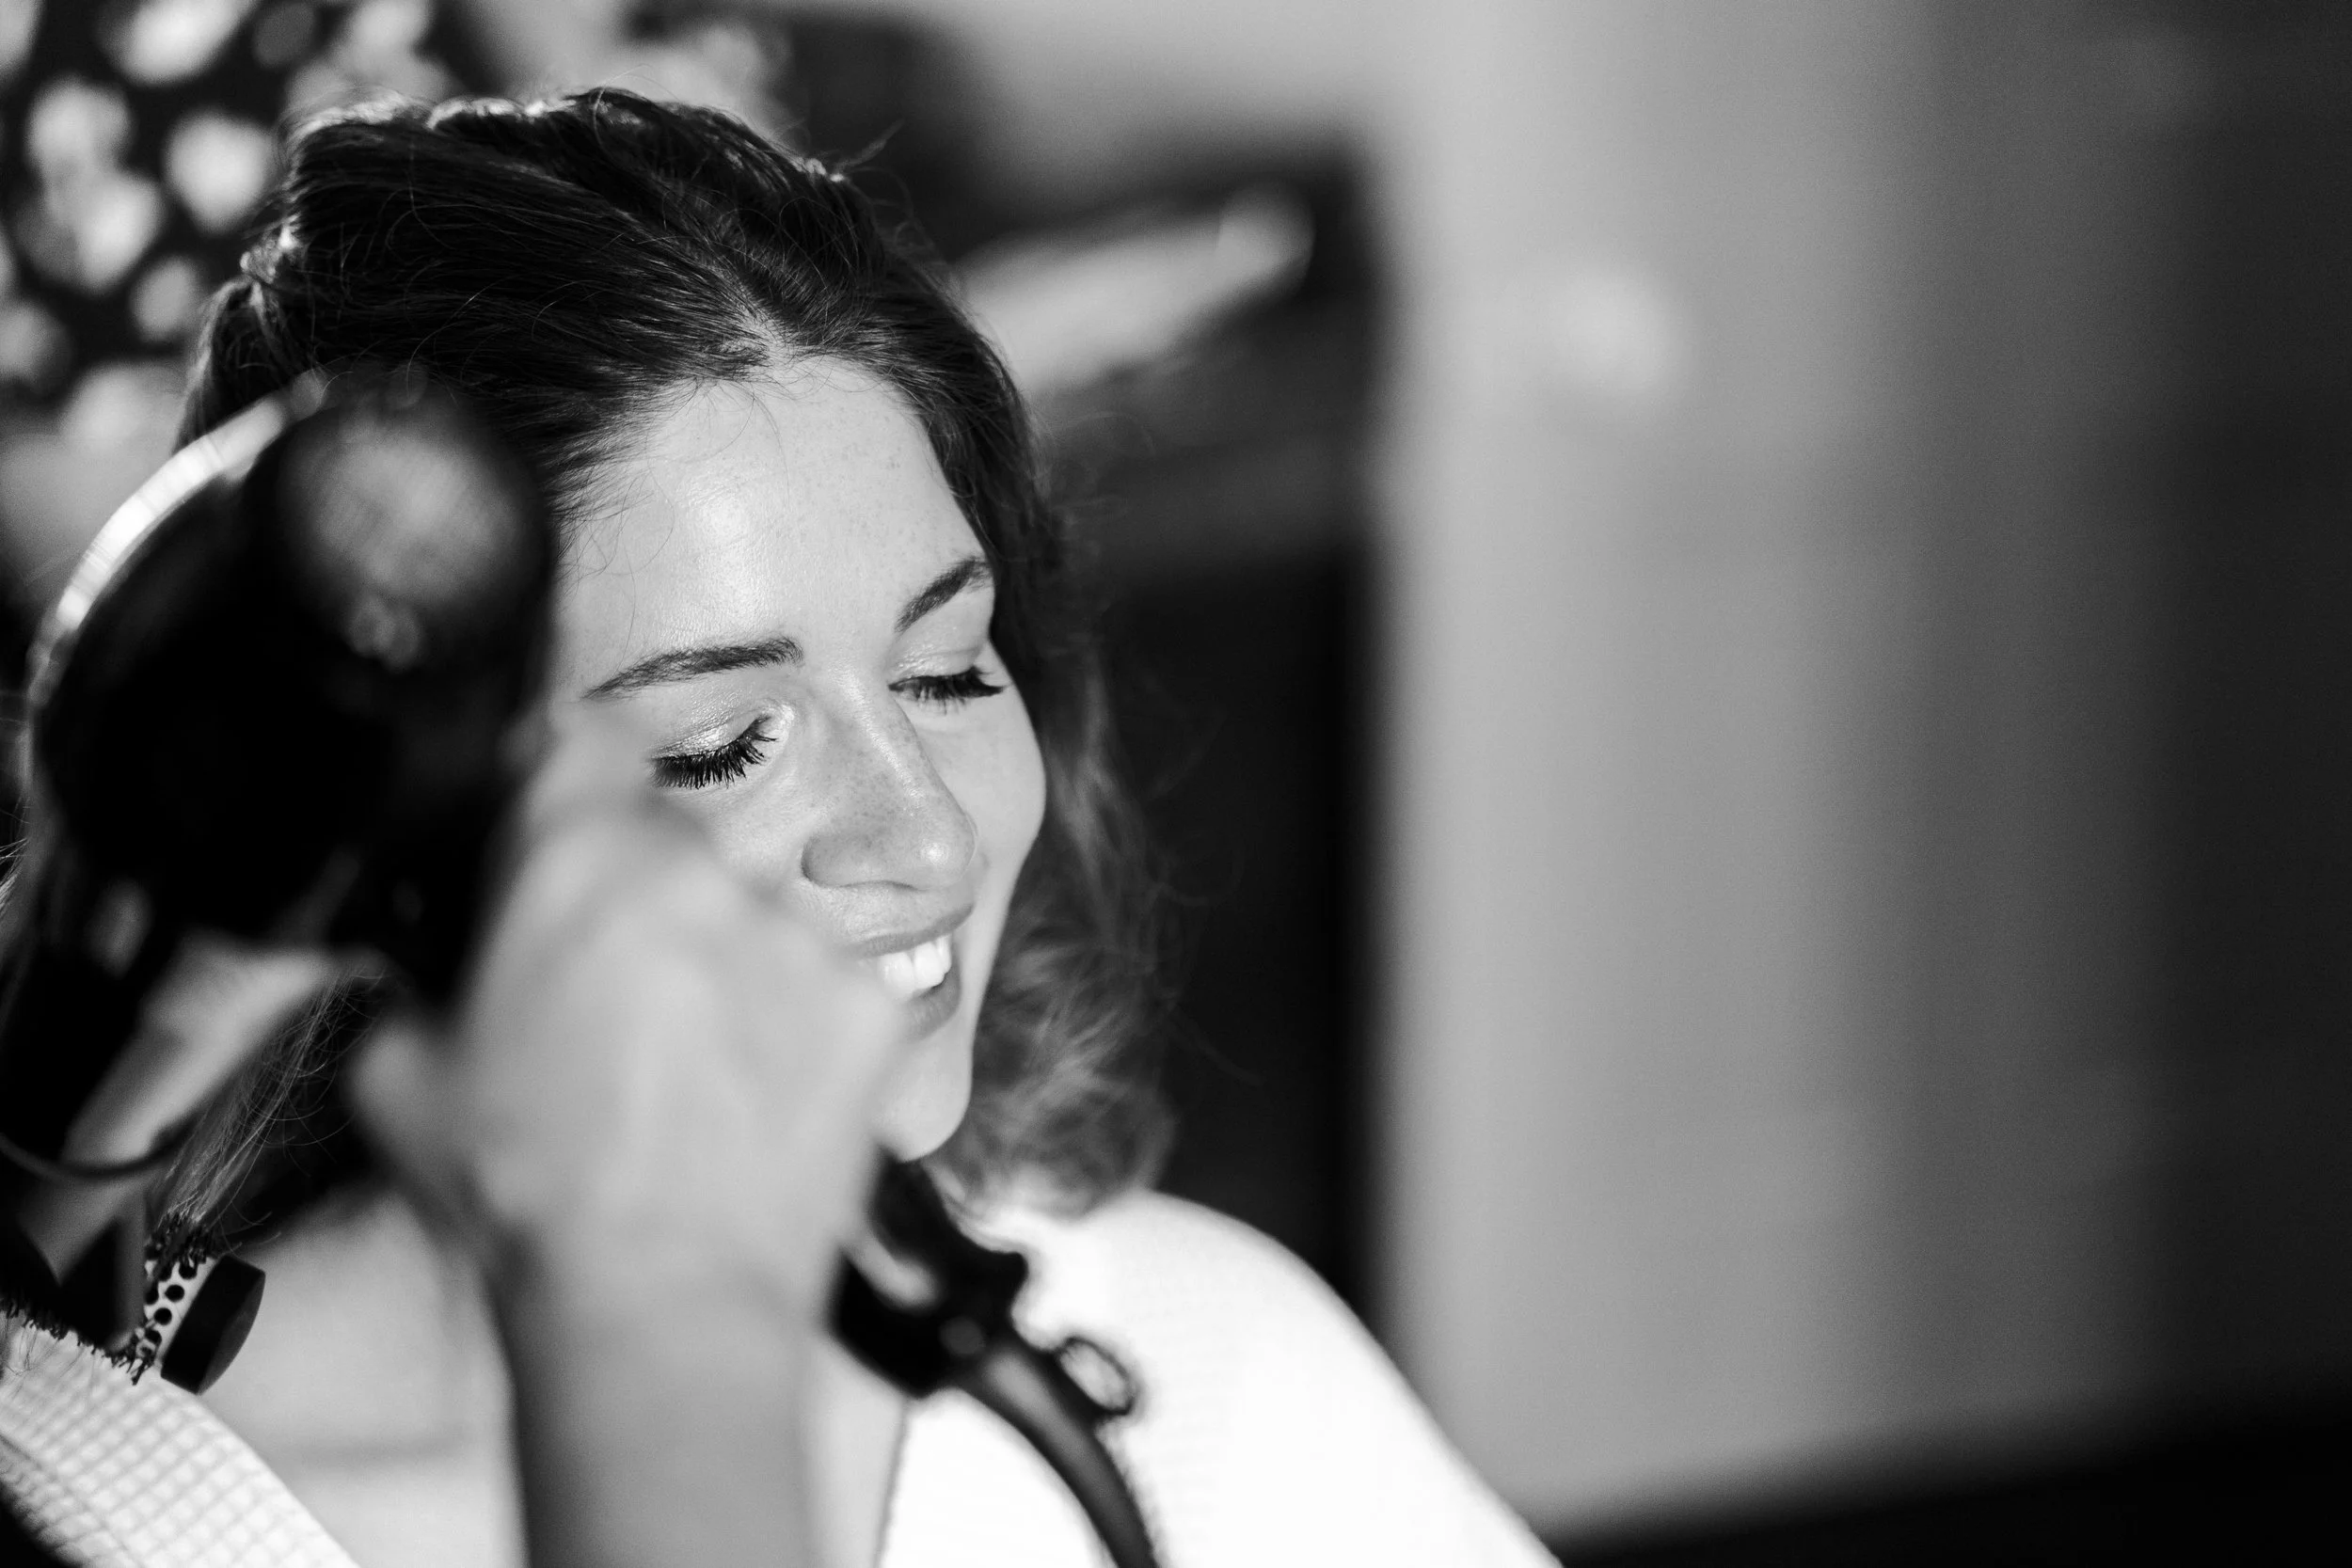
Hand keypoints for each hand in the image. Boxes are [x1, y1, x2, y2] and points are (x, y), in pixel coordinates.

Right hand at [346, 704, 901, 1567]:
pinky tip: (760, 1094)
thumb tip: (418, 959)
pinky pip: (832, 981)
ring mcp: (801, 932)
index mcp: (576, 858)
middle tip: (617, 989)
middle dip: (644, 893)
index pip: (581, 738)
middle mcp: (702, 869)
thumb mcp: (401, 1076)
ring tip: (694, 1065)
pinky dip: (803, 1022)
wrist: (663, 1303)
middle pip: (673, 837)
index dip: (565, 776)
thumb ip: (412, 980)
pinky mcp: (873, 1000)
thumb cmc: (528, 1196)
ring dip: (731, 957)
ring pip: (760, 910)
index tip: (562, 815)